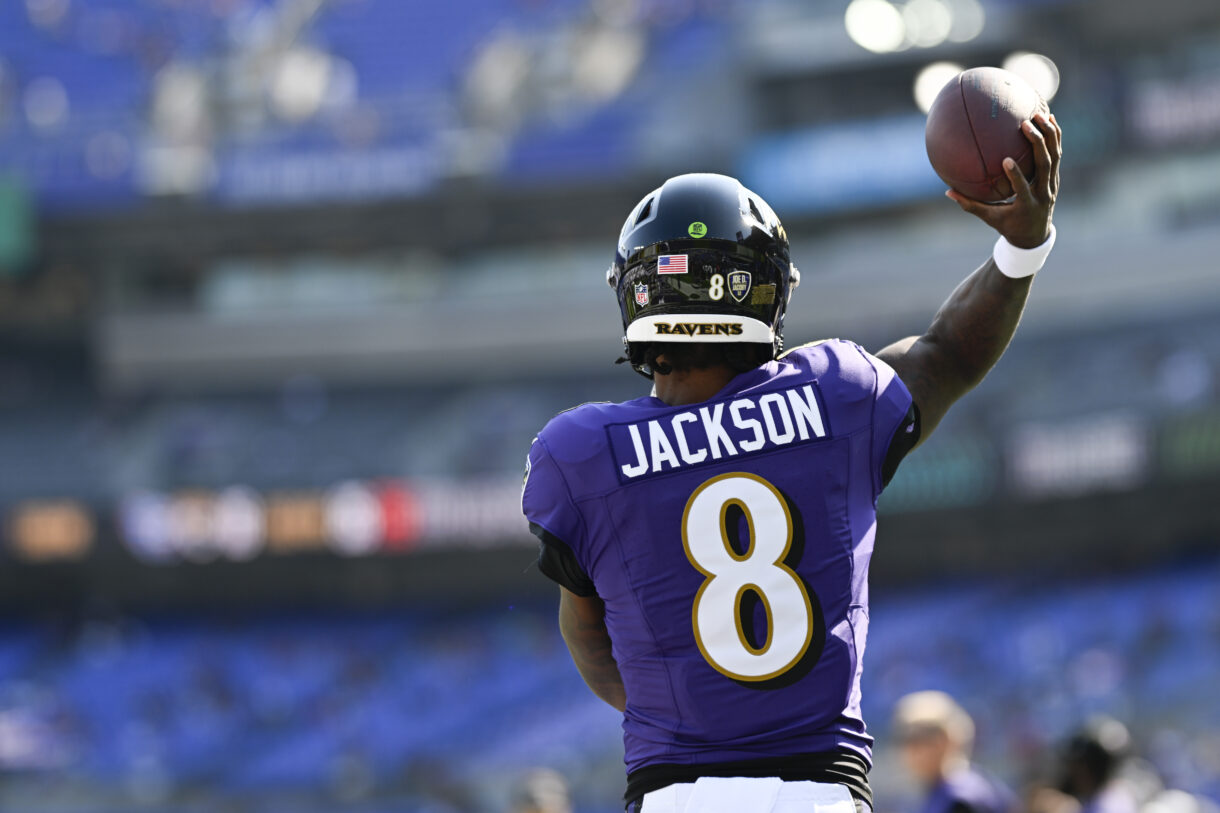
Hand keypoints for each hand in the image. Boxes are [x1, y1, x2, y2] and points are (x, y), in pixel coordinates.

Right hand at [947, 112, 1060, 248]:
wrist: (1034, 234)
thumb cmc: (1007, 225)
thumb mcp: (989, 218)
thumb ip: (970, 205)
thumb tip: (948, 192)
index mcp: (1027, 206)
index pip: (1023, 189)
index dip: (1017, 175)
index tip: (1006, 160)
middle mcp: (1043, 193)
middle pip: (1045, 166)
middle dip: (1038, 144)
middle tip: (1026, 125)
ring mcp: (1052, 185)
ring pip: (1054, 157)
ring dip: (1049, 135)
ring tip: (1040, 114)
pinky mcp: (1055, 178)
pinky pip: (1056, 154)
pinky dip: (1054, 137)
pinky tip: (1050, 118)